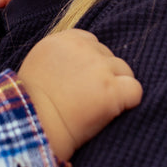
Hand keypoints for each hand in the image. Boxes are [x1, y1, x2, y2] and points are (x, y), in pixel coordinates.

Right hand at [17, 30, 141, 161]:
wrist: (32, 126)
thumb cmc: (30, 104)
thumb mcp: (38, 66)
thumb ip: (61, 56)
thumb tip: (81, 62)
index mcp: (61, 40)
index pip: (91, 42)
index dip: (90, 63)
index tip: (80, 82)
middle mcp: (82, 49)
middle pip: (108, 56)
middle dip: (103, 75)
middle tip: (86, 99)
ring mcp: (99, 68)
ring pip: (124, 71)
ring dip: (116, 87)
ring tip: (95, 107)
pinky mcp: (112, 90)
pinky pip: (135, 90)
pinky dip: (129, 101)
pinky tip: (111, 112)